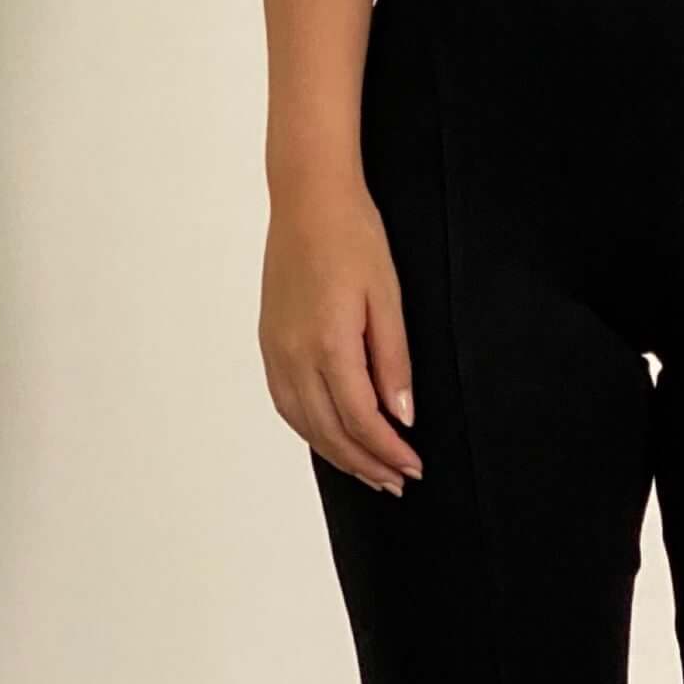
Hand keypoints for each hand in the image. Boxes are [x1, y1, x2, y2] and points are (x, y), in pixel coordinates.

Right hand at [259, 179, 421, 494]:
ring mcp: (277, 351)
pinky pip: (286, 403)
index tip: (413, 466)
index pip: (362, 419)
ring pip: (305, 424)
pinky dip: (310, 430)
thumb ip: (394, 361)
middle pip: (331, 431)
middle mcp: (295, 355)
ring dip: (338, 455)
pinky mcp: (270, 343)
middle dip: (366, 463)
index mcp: (329, 344)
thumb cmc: (353, 238)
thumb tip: (402, 415)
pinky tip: (330, 438)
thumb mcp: (388, 298)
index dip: (388, 450)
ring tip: (369, 471)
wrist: (308, 201)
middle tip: (396, 482)